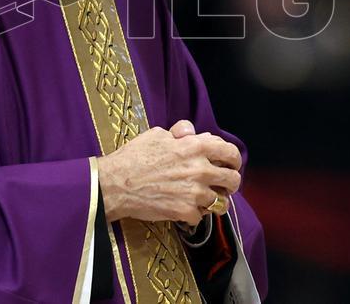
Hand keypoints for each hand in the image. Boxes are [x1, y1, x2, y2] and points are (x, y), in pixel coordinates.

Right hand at [97, 124, 241, 224]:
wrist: (115, 184)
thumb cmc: (134, 157)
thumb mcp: (157, 134)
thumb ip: (180, 132)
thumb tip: (192, 132)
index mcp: (195, 147)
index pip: (230, 152)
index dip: (233, 159)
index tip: (230, 164)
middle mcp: (200, 170)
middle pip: (233, 180)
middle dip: (231, 183)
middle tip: (223, 185)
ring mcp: (194, 193)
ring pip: (221, 201)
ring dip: (213, 201)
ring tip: (203, 200)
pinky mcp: (185, 212)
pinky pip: (200, 217)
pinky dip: (193, 215)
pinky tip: (184, 210)